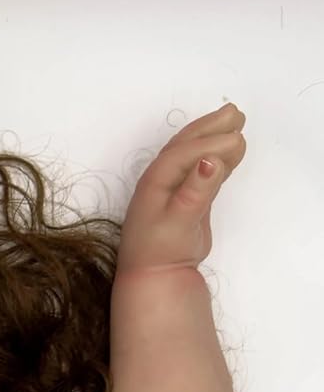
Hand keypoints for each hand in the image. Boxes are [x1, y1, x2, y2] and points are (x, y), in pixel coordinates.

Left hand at [117, 103, 246, 273]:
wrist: (156, 278)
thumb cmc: (160, 251)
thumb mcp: (179, 221)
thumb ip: (196, 191)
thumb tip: (211, 160)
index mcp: (154, 182)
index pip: (183, 153)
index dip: (209, 142)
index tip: (236, 137)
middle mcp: (162, 182)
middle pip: (187, 146)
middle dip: (210, 129)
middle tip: (236, 113)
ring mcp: (175, 191)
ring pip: (196, 158)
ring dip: (215, 140)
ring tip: (238, 123)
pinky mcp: (188, 202)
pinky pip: (204, 173)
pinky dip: (218, 161)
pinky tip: (233, 154)